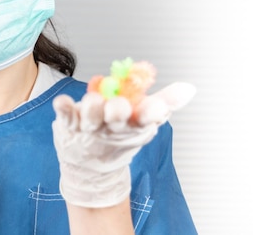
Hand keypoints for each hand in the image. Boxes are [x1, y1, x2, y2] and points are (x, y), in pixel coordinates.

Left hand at [52, 82, 194, 207]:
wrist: (91, 164)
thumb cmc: (119, 134)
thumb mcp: (144, 119)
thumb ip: (165, 102)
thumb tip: (189, 88)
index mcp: (133, 125)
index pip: (147, 117)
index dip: (153, 112)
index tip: (158, 106)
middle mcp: (112, 127)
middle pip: (117, 117)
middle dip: (118, 111)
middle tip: (119, 106)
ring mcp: (90, 127)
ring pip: (91, 116)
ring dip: (92, 108)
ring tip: (94, 101)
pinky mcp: (70, 124)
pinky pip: (66, 115)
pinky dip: (64, 109)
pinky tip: (62, 102)